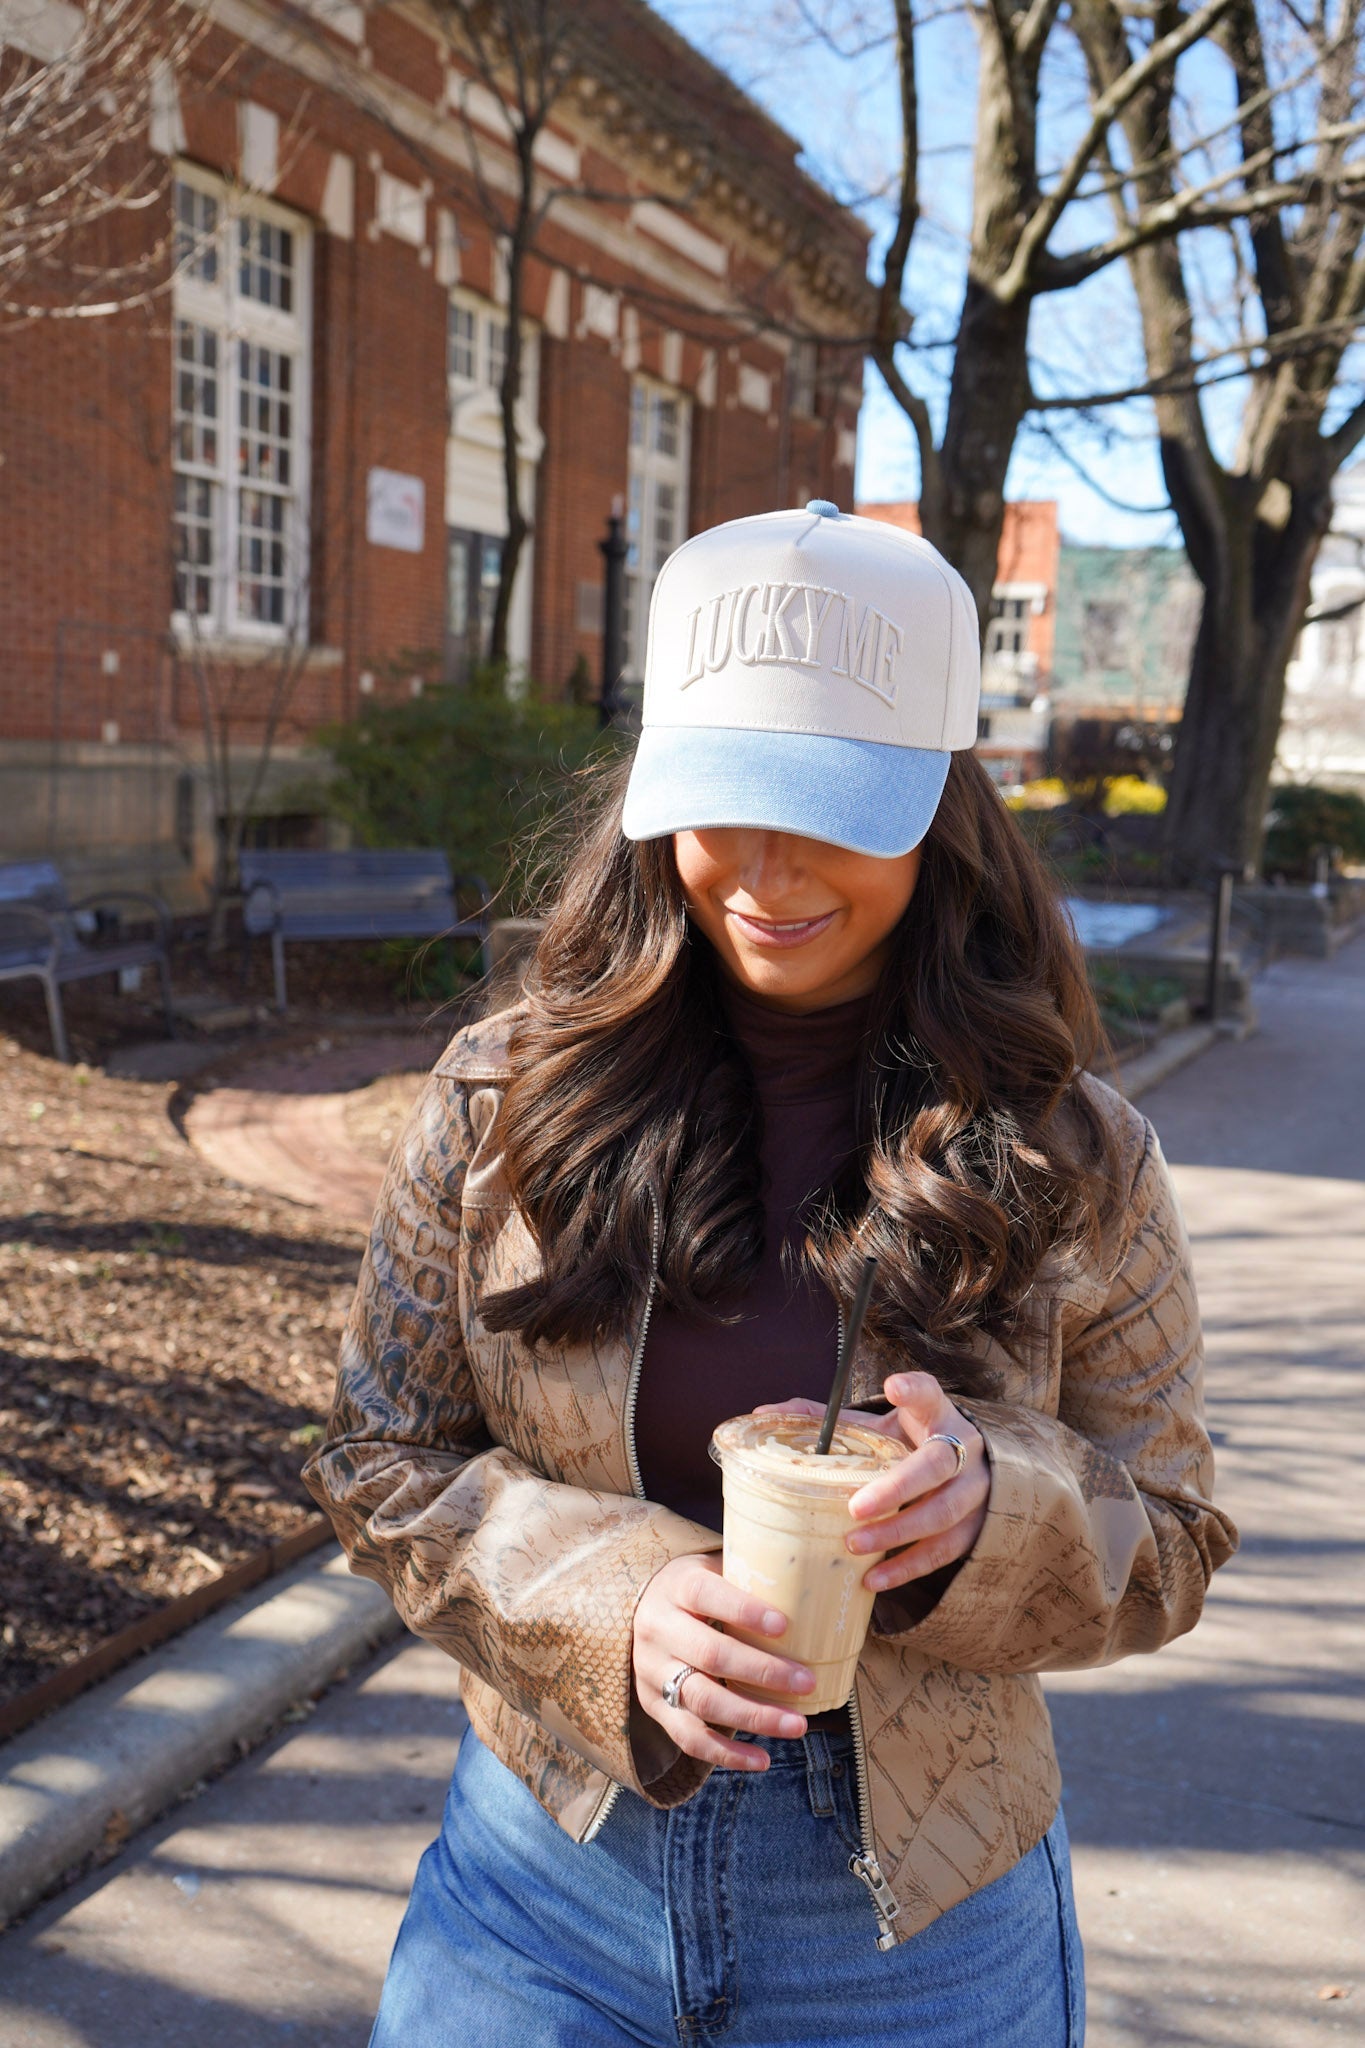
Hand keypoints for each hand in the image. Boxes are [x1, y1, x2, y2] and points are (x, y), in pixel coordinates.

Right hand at [632, 1553, 815, 1771]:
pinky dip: (727, 1754)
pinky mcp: (654, 1706)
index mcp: (677, 1587)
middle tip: (807, 1683)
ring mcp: (652, 1671)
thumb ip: (752, 1578)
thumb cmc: (699, 1592)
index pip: (706, 1595)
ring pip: (702, 1701)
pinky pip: (689, 1737)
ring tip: (797, 1725)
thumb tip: (815, 1591)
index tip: (784, 1626)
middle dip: (763, 1672)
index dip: (744, 1612)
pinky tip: (762, 1760)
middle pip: (710, 1655)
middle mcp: (659, 1629)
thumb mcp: (715, 1570)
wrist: (642, 1611)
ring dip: (754, 1716)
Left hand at [755, 1374, 989, 1592]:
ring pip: (942, 1513)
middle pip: (935, 1466)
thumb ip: (831, 1419)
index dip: (914, 1391)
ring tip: (853, 1545)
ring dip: (897, 1533)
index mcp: (936, 1416)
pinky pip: (943, 1551)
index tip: (892, 1387)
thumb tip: (763, 1413)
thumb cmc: (911, 1444)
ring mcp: (974, 1491)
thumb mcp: (878, 1425)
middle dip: (896, 1488)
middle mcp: (962, 1450)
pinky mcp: (973, 1528)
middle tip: (854, 1507)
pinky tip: (874, 1579)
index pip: (930, 1394)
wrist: (968, 1470)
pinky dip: (908, 1568)